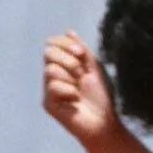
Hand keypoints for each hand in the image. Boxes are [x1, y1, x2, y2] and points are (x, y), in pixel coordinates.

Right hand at [42, 31, 120, 145]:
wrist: (104, 122)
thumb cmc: (102, 97)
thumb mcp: (94, 68)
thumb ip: (82, 50)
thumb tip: (69, 31)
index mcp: (64, 64)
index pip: (53, 44)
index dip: (64, 43)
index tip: (81, 53)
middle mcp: (54, 75)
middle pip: (48, 53)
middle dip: (68, 60)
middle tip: (82, 74)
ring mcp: (49, 89)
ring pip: (50, 69)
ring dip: (71, 77)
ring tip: (80, 89)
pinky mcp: (48, 103)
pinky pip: (52, 86)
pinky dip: (68, 91)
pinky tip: (75, 100)